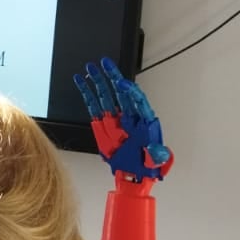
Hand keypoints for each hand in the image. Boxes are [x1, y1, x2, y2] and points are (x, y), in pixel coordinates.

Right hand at [73, 58, 172, 183]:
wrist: (132, 175)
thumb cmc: (146, 166)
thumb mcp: (155, 161)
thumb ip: (156, 155)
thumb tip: (157, 151)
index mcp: (143, 121)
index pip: (137, 101)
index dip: (130, 91)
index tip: (121, 83)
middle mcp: (128, 117)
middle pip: (120, 91)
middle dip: (112, 76)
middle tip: (105, 63)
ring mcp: (114, 120)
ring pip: (105, 95)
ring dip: (98, 80)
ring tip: (91, 68)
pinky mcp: (102, 124)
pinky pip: (93, 105)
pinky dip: (87, 93)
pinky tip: (81, 82)